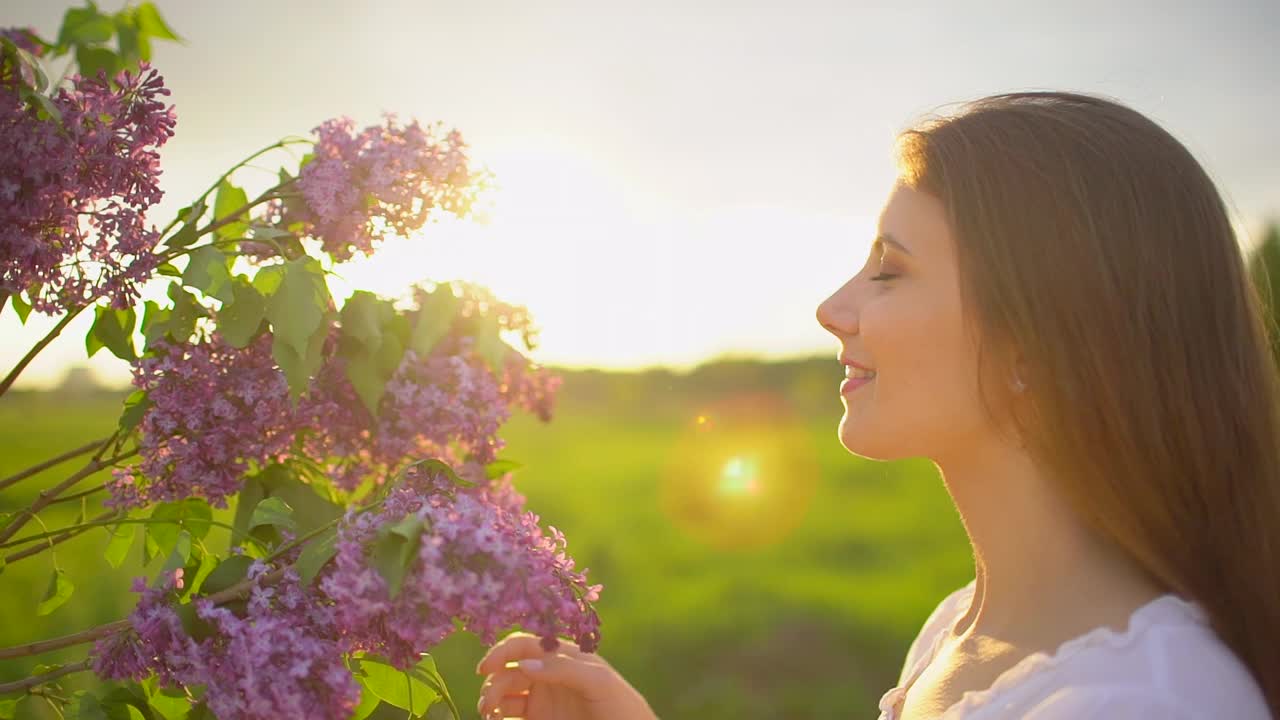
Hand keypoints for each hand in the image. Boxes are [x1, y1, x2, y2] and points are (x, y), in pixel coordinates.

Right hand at [475, 632, 657, 719]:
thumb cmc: (621, 704)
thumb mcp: (598, 681)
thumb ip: (563, 668)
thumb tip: (524, 664)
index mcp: (562, 656)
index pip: (524, 644)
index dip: (502, 651)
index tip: (485, 668)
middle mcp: (548, 673)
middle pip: (509, 669)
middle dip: (493, 682)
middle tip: (488, 704)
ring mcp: (543, 697)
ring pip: (505, 691)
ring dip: (491, 699)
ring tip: (489, 714)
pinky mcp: (539, 718)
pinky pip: (509, 713)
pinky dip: (497, 715)